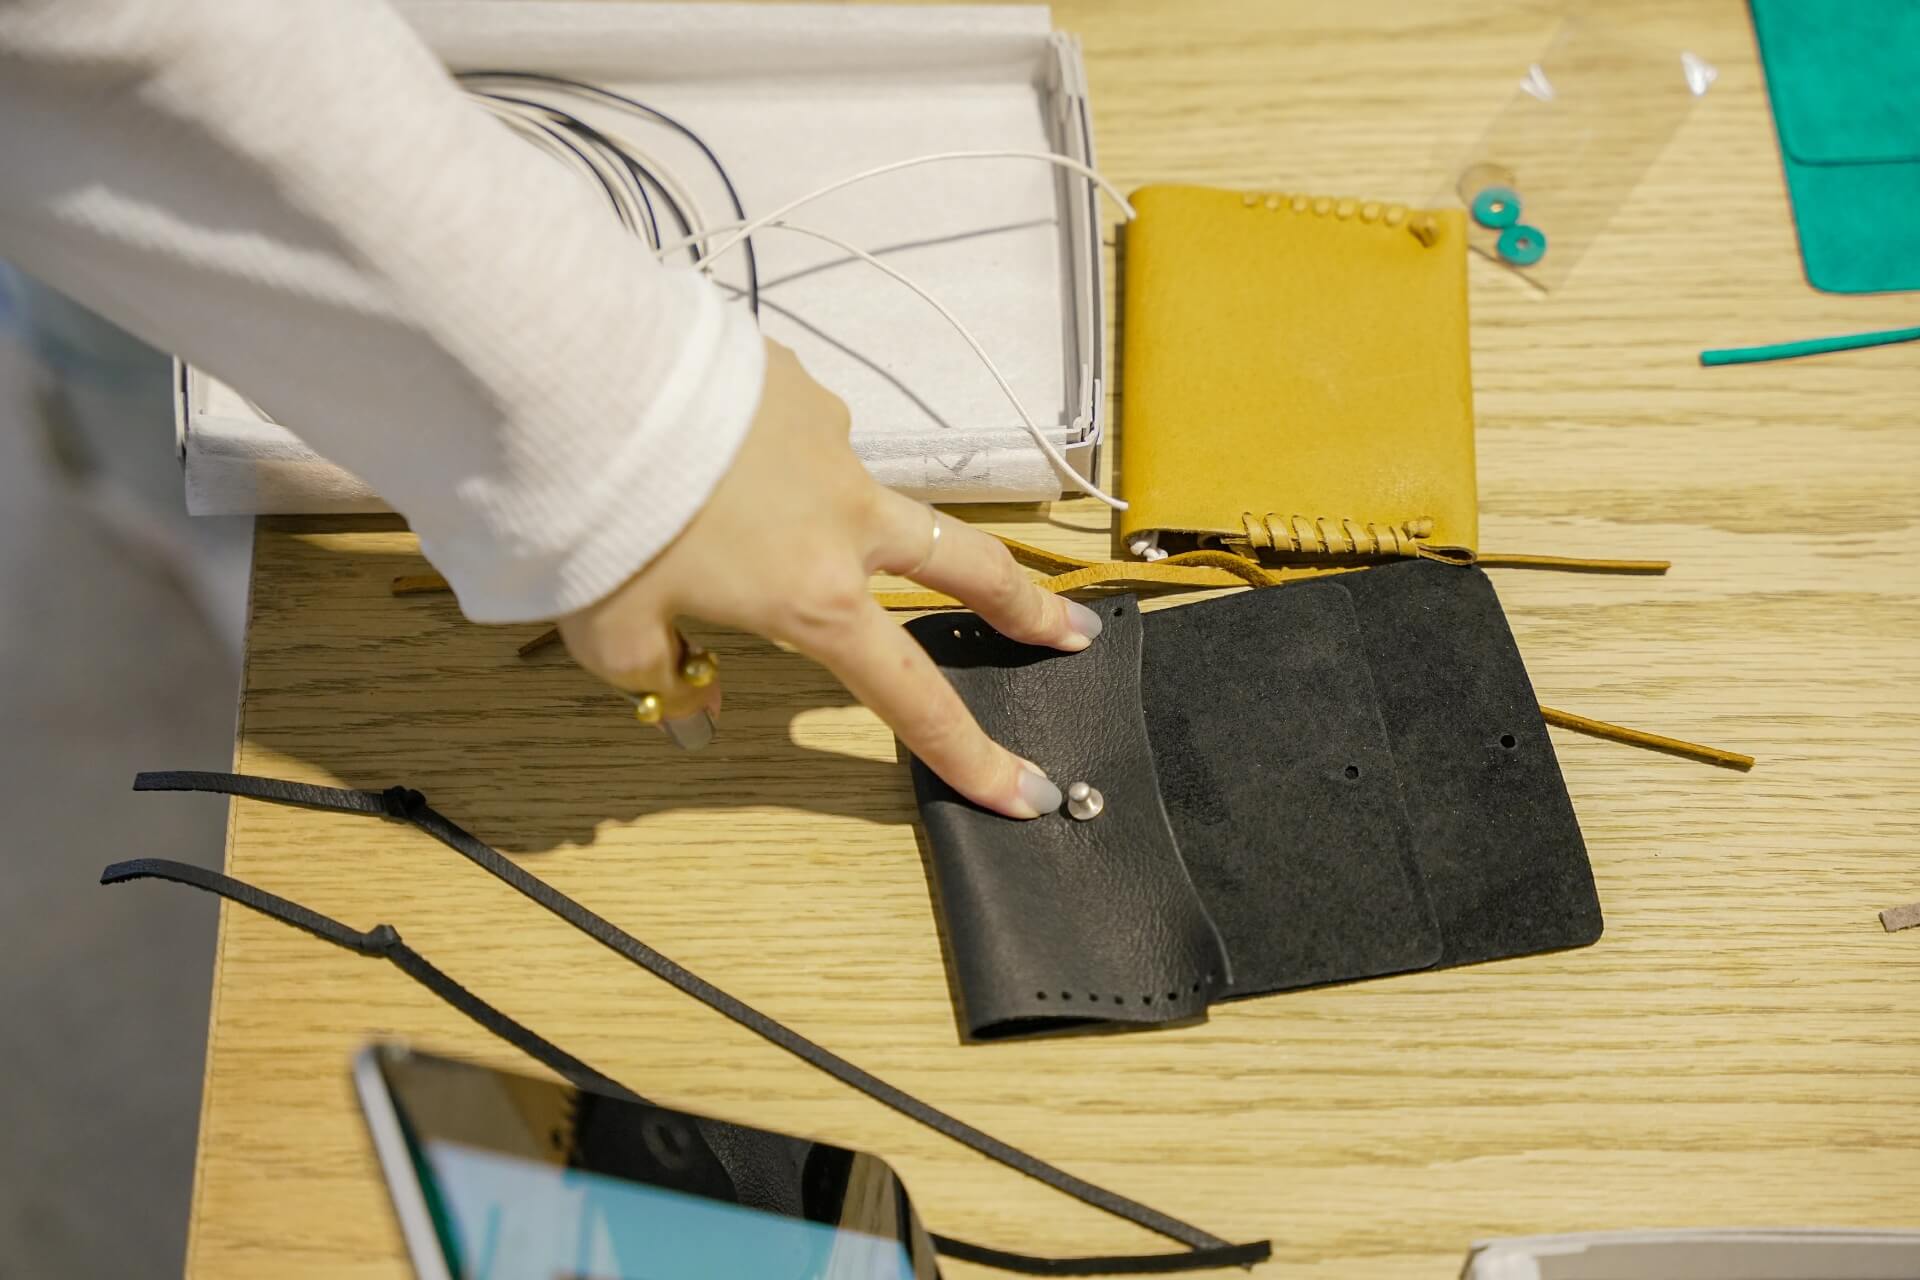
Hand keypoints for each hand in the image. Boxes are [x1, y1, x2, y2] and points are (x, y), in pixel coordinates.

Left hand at [558, 339, 1103, 817]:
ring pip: (863, 493)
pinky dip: (769, 456)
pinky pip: (798, 434)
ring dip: (839, 516)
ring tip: (742, 513)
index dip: (972, 755)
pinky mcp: (796, 384)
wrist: (578, 373)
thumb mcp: (610, 632)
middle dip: (1024, 606)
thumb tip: (694, 711)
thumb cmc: (596, 517)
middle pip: (967, 569)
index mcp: (816, 596)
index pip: (914, 697)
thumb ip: (663, 680)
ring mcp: (831, 442)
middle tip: (1068, 631)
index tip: (1026, 791)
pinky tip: (709, 452)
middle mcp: (846, 518)